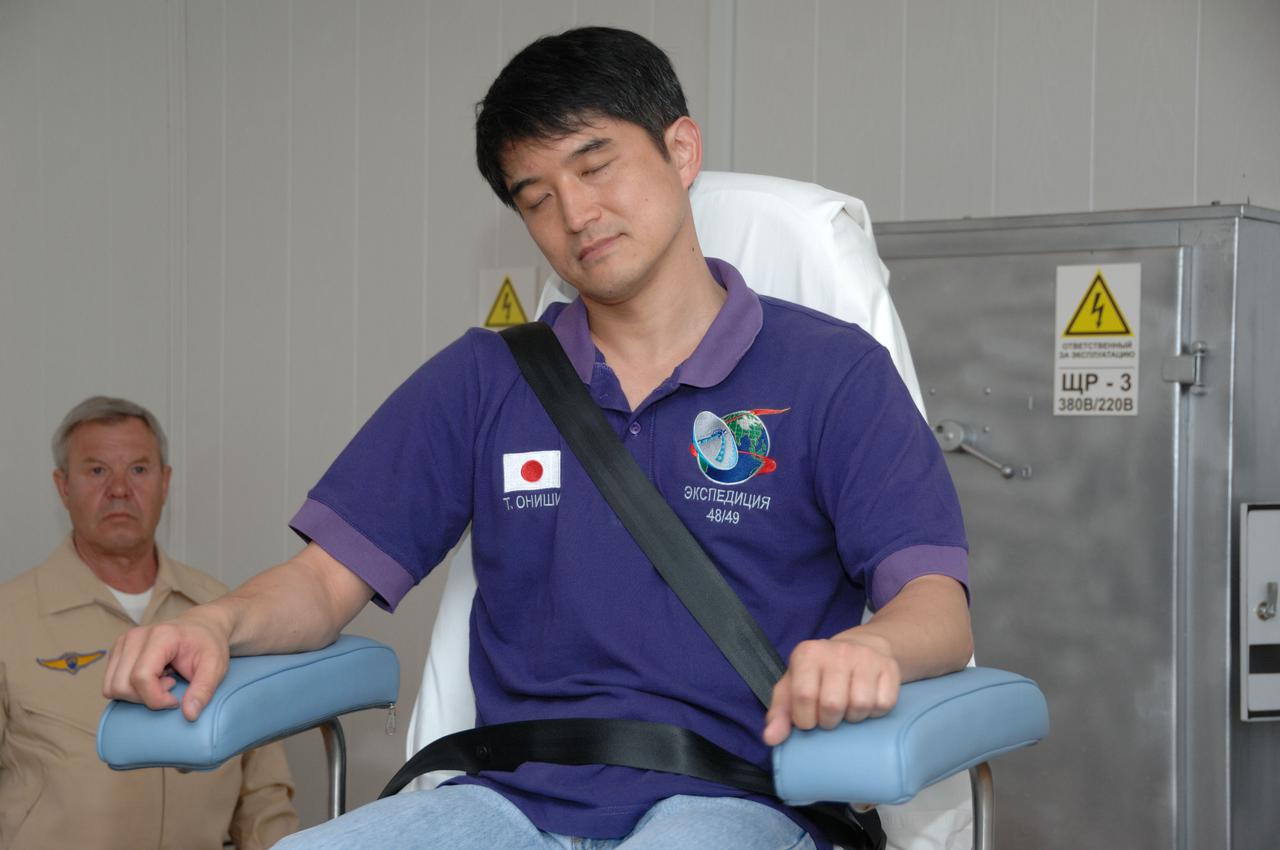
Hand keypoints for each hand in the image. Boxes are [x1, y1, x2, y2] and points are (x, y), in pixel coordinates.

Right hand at [102, 607, 231, 721]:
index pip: (141, 677)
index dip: (156, 698)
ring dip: (136, 694)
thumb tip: (189, 715)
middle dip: (146, 697)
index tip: (176, 698)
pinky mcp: (117, 652)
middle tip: (170, 685)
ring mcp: (123, 643)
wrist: (202, 627)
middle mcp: (135, 636)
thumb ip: (204, 690)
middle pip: (122, 685)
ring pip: (112, 687)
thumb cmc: (208, 645)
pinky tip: (152, 678)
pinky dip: (130, 689)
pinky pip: (111, 684)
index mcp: (160, 635)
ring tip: (161, 681)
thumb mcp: (216, 667)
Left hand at [762, 631, 900, 745]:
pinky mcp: (889, 667)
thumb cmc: (819, 674)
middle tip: (830, 718)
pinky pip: (885, 703)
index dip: (805, 719)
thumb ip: (779, 713)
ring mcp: (866, 657)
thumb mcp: (793, 687)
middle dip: (829, 721)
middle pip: (833, 704)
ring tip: (848, 711)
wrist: (859, 648)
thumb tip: (771, 738)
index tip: (809, 721)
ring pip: (861, 705)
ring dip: (854, 718)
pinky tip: (868, 705)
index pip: (804, 695)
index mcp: (807, 653)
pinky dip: (876, 712)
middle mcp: (837, 651)